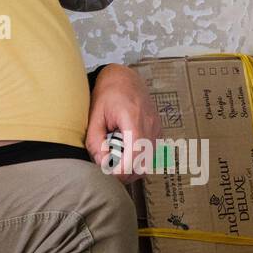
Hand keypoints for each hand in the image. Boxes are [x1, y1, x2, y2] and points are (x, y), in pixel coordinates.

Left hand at [84, 65, 160, 183]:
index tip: (109, 174)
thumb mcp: (94, 116)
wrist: (125, 78)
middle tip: (109, 170)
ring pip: (149, 162)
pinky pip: (151, 155)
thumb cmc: (108, 94)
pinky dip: (139, 160)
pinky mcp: (158, 132)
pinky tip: (126, 153)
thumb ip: (96, 141)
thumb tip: (103, 164)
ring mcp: (157, 129)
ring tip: (117, 159)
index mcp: (133, 117)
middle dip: (126, 173)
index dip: (123, 170)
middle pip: (144, 163)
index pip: (135, 153)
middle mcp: (150, 124)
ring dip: (133, 168)